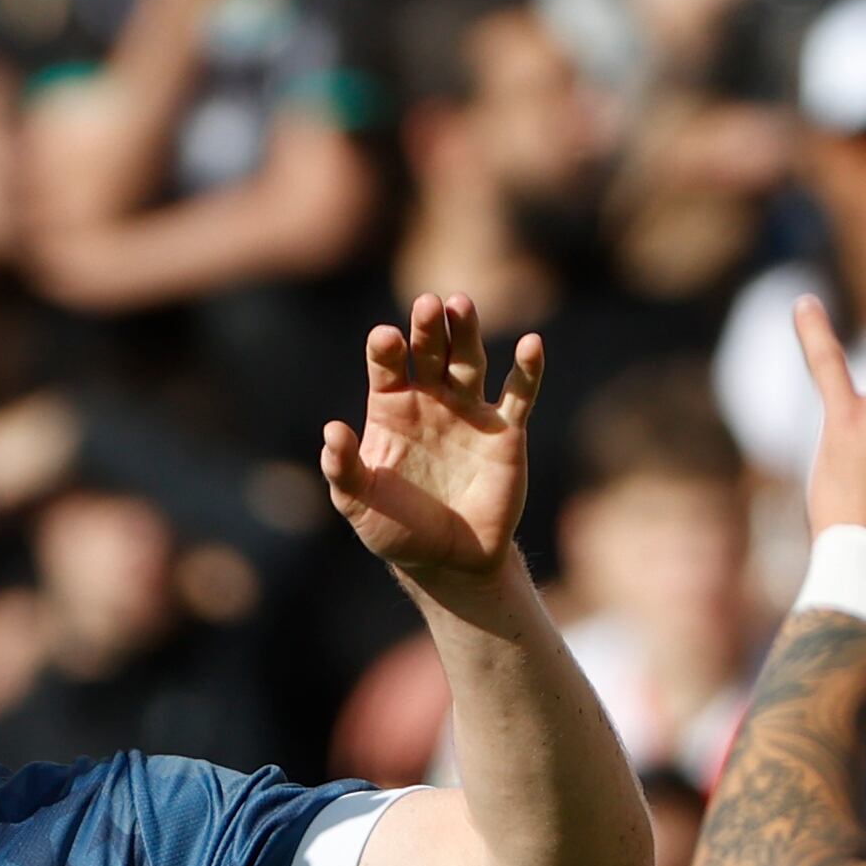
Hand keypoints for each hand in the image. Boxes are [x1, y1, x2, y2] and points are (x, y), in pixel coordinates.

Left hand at [322, 293, 543, 591]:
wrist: (449, 561)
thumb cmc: (396, 530)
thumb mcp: (358, 505)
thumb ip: (343, 469)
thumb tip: (333, 431)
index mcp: (391, 409)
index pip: (388, 367)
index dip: (387, 350)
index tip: (386, 338)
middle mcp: (431, 401)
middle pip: (430, 352)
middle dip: (428, 328)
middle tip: (428, 304)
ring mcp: (470, 413)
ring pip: (469, 362)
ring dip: (467, 332)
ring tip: (461, 306)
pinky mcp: (506, 433)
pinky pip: (519, 396)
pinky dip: (527, 370)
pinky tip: (532, 344)